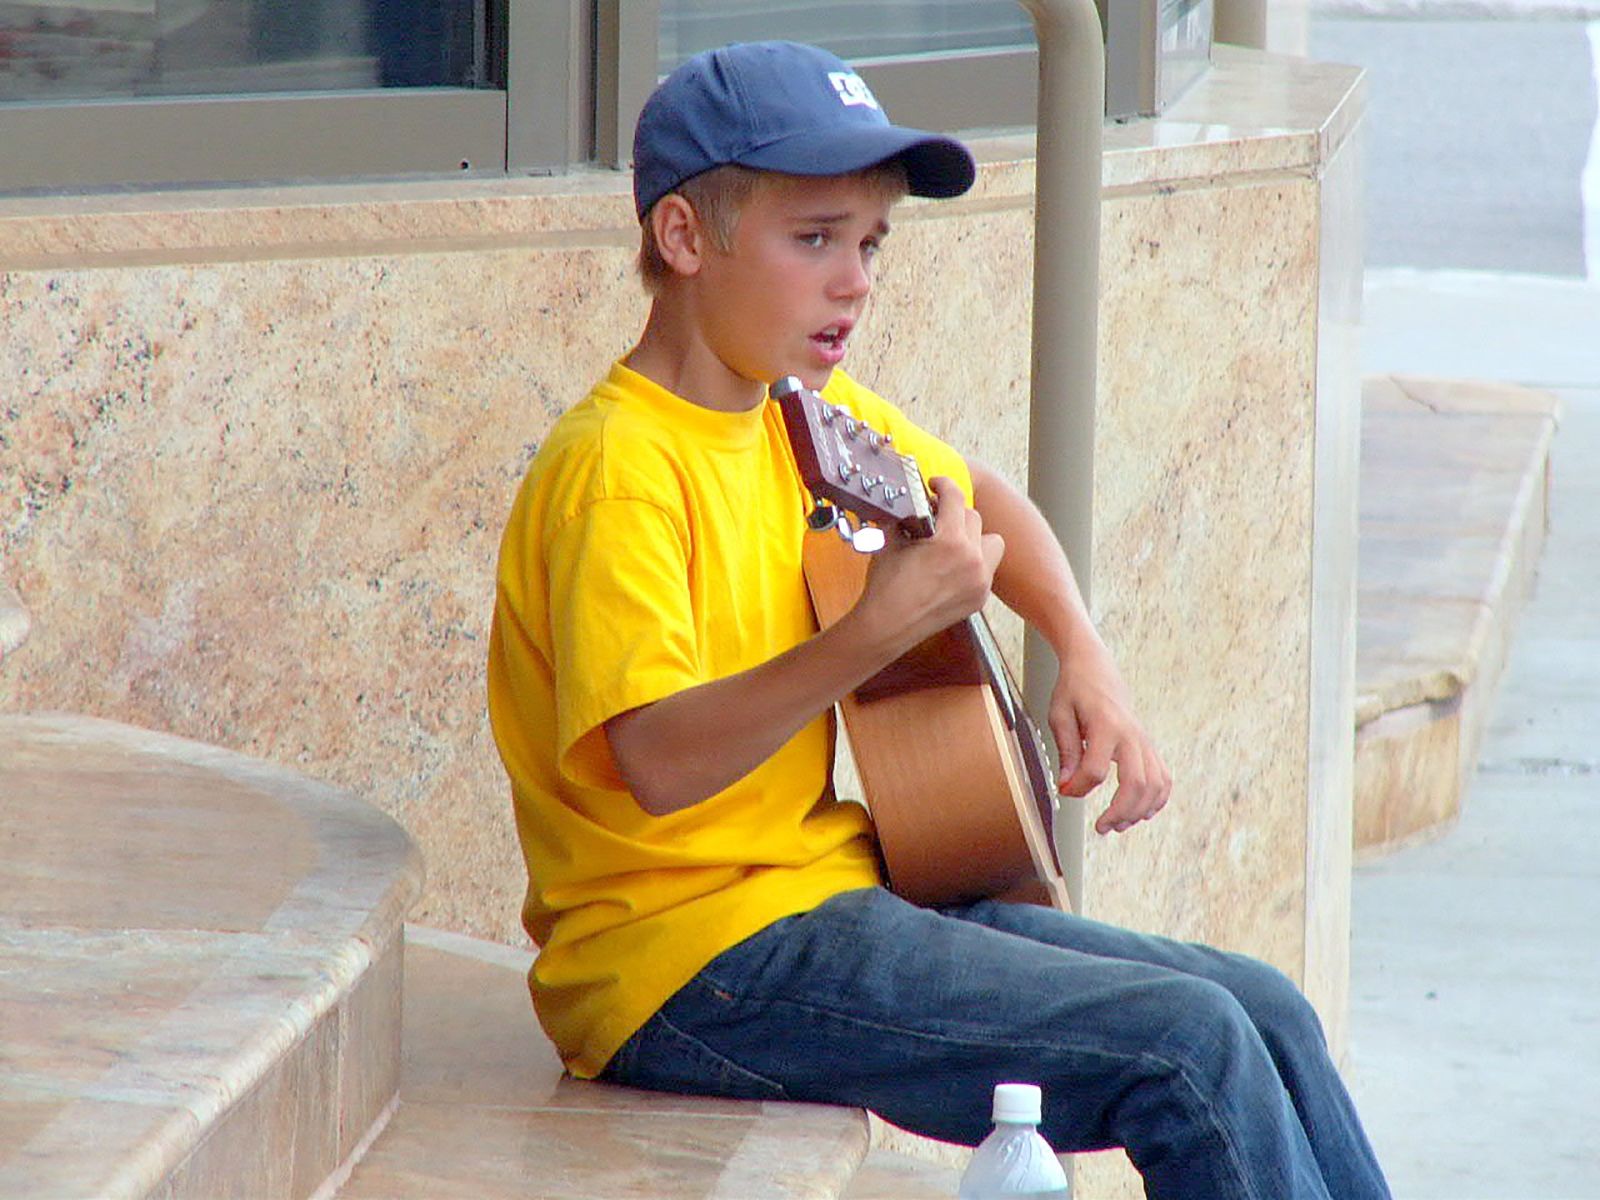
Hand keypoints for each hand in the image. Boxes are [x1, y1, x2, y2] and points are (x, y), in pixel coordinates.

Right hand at [857, 476, 1004, 651]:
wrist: (887, 626)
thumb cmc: (886, 587)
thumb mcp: (890, 543)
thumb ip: (906, 519)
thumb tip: (909, 505)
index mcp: (949, 541)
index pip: (955, 498)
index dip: (944, 485)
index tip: (937, 485)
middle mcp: (971, 559)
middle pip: (974, 517)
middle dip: (955, 514)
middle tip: (937, 517)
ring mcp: (979, 581)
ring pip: (991, 542)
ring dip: (975, 537)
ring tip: (954, 543)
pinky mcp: (980, 598)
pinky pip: (987, 569)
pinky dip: (974, 563)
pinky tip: (952, 569)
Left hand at [1050, 644, 1170, 834]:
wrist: (1095, 667)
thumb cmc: (1074, 690)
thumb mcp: (1060, 715)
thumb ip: (1067, 751)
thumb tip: (1067, 786)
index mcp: (1105, 725)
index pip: (1095, 770)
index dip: (1079, 789)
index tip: (1065, 791)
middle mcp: (1130, 734)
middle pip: (1135, 784)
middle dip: (1119, 812)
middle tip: (1101, 827)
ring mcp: (1144, 740)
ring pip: (1155, 785)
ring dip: (1139, 811)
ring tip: (1118, 824)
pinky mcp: (1149, 745)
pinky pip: (1164, 777)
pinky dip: (1158, 799)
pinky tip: (1142, 812)